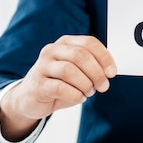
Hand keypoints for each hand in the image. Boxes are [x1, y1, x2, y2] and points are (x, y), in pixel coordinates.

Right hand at [0, 35, 116, 140]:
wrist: (30, 99)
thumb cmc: (59, 84)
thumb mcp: (78, 72)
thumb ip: (92, 67)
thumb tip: (109, 72)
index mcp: (65, 43)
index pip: (89, 42)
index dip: (104, 57)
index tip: (112, 73)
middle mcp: (52, 50)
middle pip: (80, 55)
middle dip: (97, 73)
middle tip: (103, 86)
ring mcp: (42, 66)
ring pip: (69, 70)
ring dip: (85, 84)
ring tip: (88, 92)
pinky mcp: (37, 84)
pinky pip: (60, 88)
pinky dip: (75, 95)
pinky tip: (78, 98)